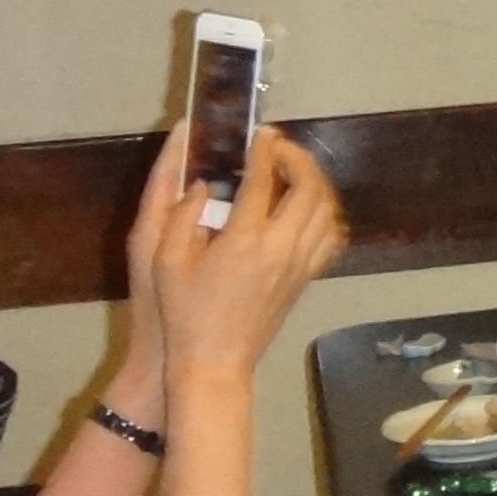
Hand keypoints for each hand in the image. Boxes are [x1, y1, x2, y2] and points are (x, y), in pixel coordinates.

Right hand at [128, 125, 345, 388]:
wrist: (214, 362)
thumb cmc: (183, 313)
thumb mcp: (165, 261)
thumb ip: (180, 215)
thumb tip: (200, 182)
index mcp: (244, 241)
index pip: (264, 180)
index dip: (264, 150)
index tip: (261, 133)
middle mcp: (281, 249)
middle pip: (309, 188)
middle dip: (298, 159)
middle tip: (279, 148)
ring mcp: (299, 265)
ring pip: (326, 210)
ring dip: (315, 182)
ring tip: (293, 171)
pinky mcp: (306, 279)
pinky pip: (331, 237)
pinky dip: (326, 213)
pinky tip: (306, 207)